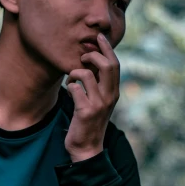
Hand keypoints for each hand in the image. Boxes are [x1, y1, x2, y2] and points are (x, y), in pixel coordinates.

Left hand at [64, 32, 119, 159]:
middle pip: (107, 65)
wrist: (87, 148)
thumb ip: (99, 85)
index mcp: (114, 93)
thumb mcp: (99, 102)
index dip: (107, 48)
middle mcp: (110, 97)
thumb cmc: (89, 123)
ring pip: (86, 74)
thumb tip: (93, 63)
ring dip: (74, 73)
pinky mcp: (85, 111)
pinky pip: (74, 88)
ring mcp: (98, 104)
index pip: (115, 64)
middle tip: (82, 57)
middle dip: (93, 55)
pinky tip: (69, 91)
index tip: (99, 37)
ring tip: (72, 80)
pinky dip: (69, 86)